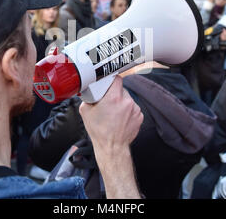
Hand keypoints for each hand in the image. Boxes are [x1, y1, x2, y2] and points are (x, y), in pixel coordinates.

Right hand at [79, 76, 142, 198]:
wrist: (112, 148)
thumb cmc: (99, 131)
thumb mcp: (85, 110)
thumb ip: (88, 97)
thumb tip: (89, 91)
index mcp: (113, 97)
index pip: (116, 79)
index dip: (111, 80)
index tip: (108, 84)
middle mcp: (127, 101)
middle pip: (121, 89)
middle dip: (114, 94)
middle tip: (107, 103)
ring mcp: (135, 109)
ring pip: (127, 99)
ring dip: (121, 103)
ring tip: (113, 114)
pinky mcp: (140, 116)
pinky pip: (132, 108)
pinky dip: (127, 111)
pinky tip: (120, 119)